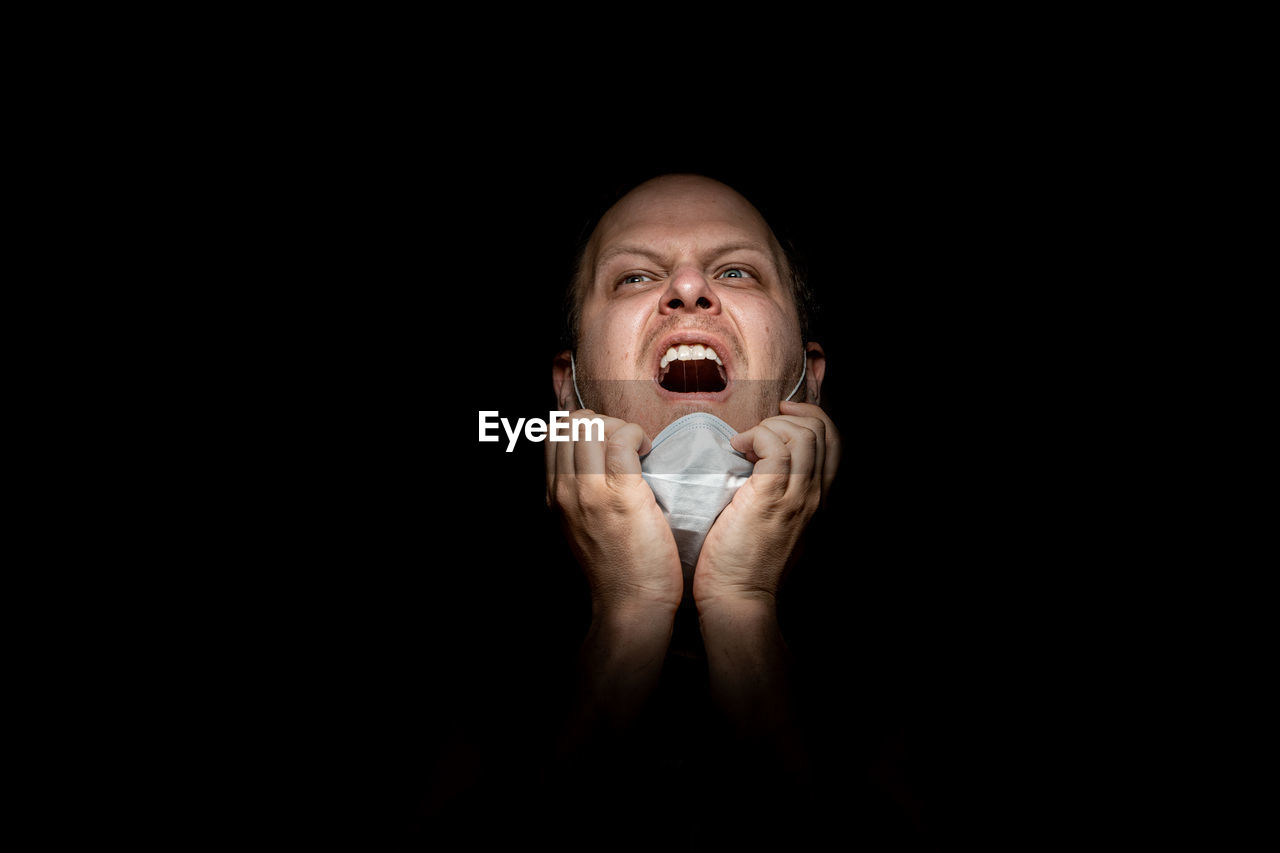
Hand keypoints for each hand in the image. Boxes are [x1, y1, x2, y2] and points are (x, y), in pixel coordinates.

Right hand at [546, 410, 683, 617]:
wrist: (630, 603)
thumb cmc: (617, 567)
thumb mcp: (581, 527)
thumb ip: (579, 495)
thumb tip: (594, 462)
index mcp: (554, 495)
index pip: (554, 433)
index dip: (584, 425)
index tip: (608, 442)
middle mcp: (565, 490)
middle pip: (571, 422)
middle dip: (602, 420)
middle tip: (625, 443)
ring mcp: (590, 492)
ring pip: (592, 425)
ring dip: (619, 425)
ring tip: (637, 448)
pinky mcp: (621, 495)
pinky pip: (621, 439)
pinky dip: (636, 434)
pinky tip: (648, 450)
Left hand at [692, 401, 839, 613]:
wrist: (737, 598)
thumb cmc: (745, 565)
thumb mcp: (775, 528)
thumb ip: (780, 498)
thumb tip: (760, 466)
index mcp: (817, 501)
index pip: (833, 443)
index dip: (811, 418)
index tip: (781, 416)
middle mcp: (814, 496)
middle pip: (822, 432)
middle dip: (791, 416)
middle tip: (761, 426)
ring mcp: (796, 497)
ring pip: (804, 435)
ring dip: (771, 427)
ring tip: (745, 443)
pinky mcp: (770, 497)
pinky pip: (774, 446)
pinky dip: (755, 436)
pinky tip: (736, 449)